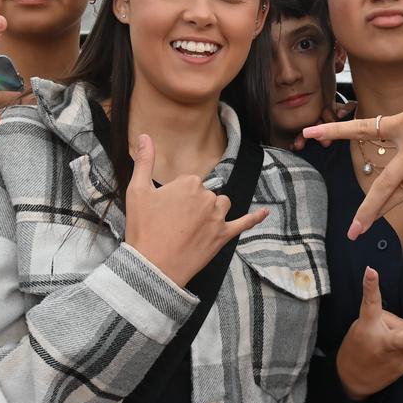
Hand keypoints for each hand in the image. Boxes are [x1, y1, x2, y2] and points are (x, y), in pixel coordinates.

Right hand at [125, 134, 268, 286]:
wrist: (152, 266)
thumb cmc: (143, 228)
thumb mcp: (137, 190)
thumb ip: (144, 160)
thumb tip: (145, 135)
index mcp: (189, 183)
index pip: (189, 183)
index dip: (176, 197)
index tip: (164, 211)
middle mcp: (208, 197)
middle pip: (205, 194)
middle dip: (192, 205)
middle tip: (172, 223)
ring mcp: (218, 217)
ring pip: (221, 205)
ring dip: (211, 211)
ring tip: (192, 227)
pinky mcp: (224, 236)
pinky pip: (244, 223)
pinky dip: (255, 218)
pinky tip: (265, 213)